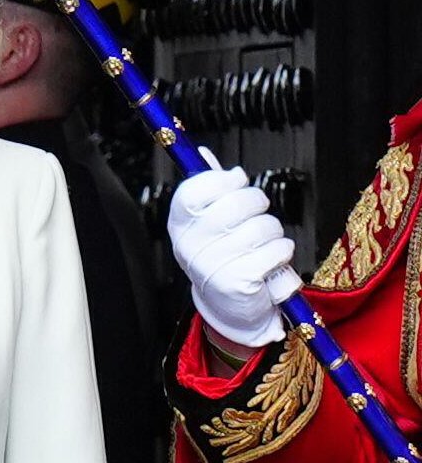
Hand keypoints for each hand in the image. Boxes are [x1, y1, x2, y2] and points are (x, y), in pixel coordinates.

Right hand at [167, 153, 298, 351]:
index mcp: (180, 225)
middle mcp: (192, 246)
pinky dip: (281, 255)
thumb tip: (202, 154)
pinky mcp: (240, 282)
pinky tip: (268, 266)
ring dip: (273, 234)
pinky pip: (278, 250)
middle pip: (239, 201)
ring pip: (265, 226)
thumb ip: (209, 188)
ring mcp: (215, 265)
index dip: (225, 180)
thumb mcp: (207, 223)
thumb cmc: (223, 257)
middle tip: (255, 218)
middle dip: (258, 205)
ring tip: (260, 248)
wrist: (229, 308)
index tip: (237, 183)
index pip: (197, 188)